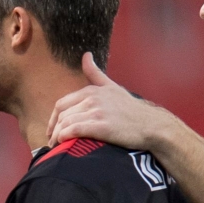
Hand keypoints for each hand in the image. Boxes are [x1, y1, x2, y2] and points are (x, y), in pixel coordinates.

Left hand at [46, 54, 167, 150]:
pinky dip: (65, 137)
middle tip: (52, 142)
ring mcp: (97, 112)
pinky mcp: (102, 126)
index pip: (61, 104)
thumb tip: (86, 55)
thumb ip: (95, 74)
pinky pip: (74, 130)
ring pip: (66, 123)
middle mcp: (93, 99)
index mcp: (92, 90)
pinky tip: (64, 144)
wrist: (151, 125)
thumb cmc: (131, 110)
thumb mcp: (112, 87)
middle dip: (54, 130)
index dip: (53, 119)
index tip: (52, 130)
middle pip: (62, 115)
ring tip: (56, 147)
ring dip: (57, 136)